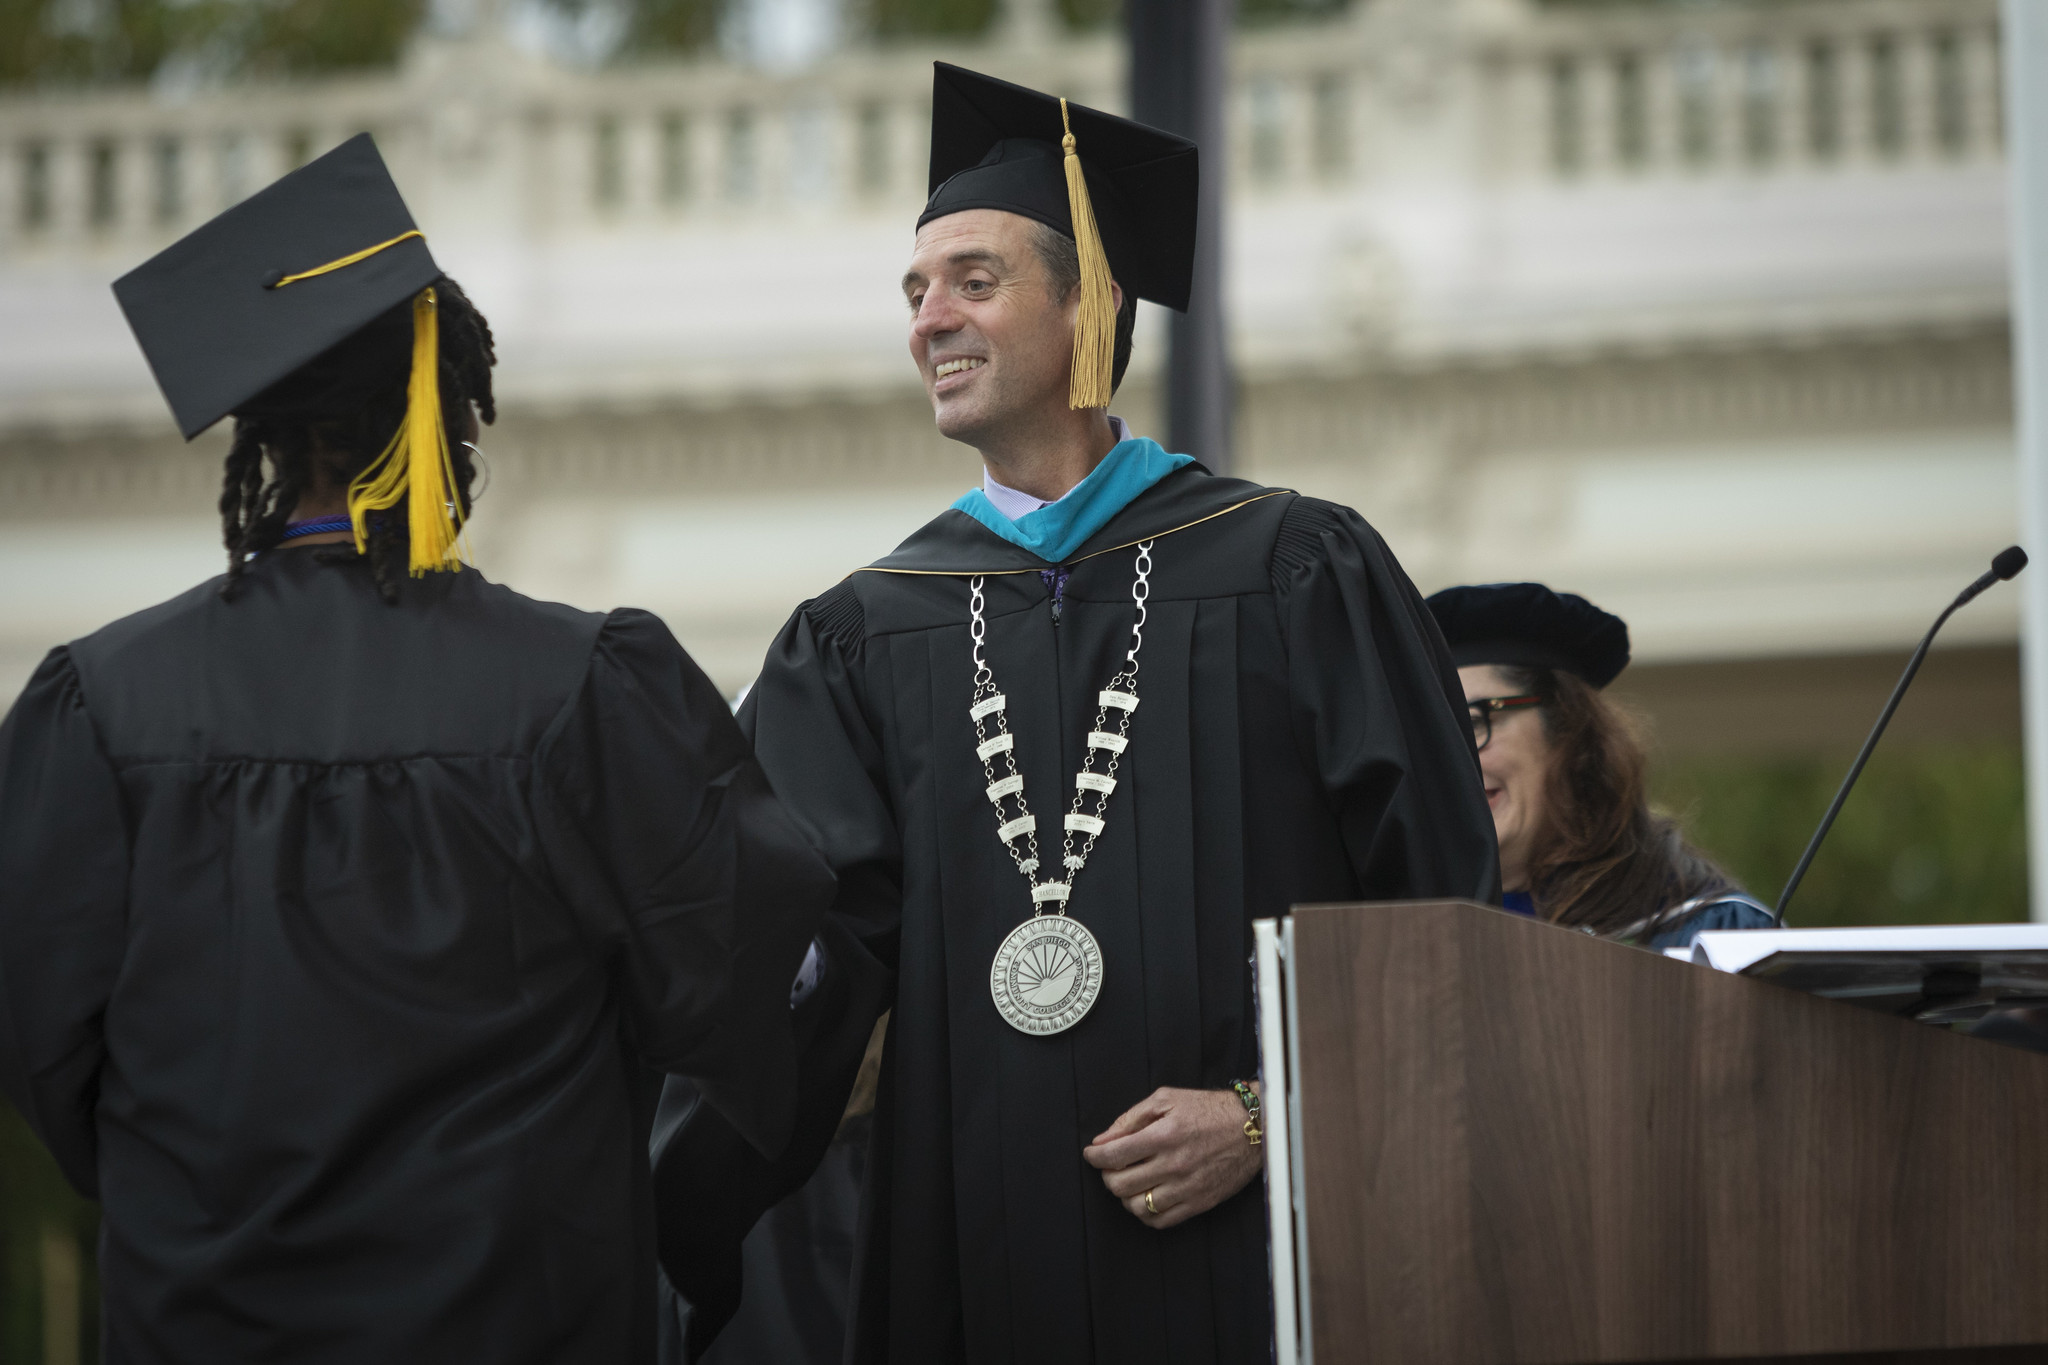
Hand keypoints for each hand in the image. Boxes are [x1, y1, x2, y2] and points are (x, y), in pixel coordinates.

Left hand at [1081, 1085, 1262, 1229]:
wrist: (1252, 1129)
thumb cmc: (1208, 1110)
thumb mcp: (1167, 1099)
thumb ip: (1130, 1119)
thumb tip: (1102, 1140)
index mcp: (1163, 1135)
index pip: (1113, 1155)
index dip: (1094, 1156)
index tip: (1092, 1154)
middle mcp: (1173, 1164)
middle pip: (1119, 1185)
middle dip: (1107, 1175)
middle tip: (1111, 1166)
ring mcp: (1186, 1187)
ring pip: (1136, 1207)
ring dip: (1125, 1196)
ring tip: (1131, 1181)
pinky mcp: (1198, 1203)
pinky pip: (1160, 1221)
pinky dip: (1146, 1213)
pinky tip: (1147, 1197)